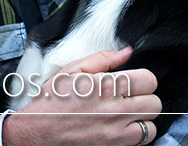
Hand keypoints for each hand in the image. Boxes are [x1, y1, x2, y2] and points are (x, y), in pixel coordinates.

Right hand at [2, 48, 160, 145]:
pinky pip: (138, 145)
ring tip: (127, 117)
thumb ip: (103, 59)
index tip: (135, 83)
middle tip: (131, 100)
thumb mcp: (71, 72)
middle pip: (155, 104)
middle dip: (146, 100)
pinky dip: (133, 139)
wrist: (32, 135)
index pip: (149, 80)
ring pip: (150, 128)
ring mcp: (113, 134)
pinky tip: (120, 131)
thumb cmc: (50, 103)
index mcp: (106, 86)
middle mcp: (113, 110)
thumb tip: (127, 52)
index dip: (144, 80)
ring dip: (142, 122)